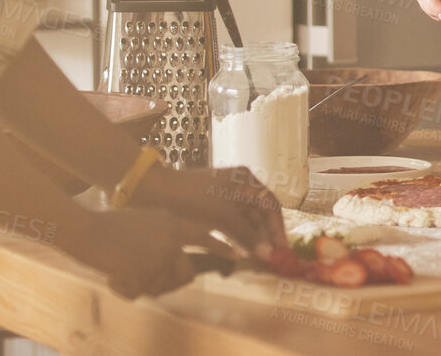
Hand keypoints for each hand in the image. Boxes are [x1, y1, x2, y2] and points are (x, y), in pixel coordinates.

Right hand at [69, 206, 225, 299]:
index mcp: (171, 222)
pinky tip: (117, 273)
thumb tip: (180, 260)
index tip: (237, 255)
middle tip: (150, 273)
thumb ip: (167, 236)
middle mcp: (170, 239)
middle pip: (186, 273)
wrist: (88, 232)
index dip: (220, 247)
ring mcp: (159, 257)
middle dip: (172, 279)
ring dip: (146, 283)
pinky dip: (129, 287)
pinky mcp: (145, 273)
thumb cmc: (112, 227)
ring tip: (126, 267)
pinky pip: (143, 292)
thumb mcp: (146, 221)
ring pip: (163, 286)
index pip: (203, 235)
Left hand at [128, 164, 284, 255]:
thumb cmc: (195, 199)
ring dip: (252, 239)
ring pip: (246, 220)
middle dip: (265, 236)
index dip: (278, 228)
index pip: (271, 205)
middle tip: (271, 259)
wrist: (158, 192)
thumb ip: (247, 235)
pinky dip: (238, 237)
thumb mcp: (224, 217)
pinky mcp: (214, 208)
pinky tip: (241, 252)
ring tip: (258, 259)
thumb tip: (269, 255)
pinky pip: (233, 224)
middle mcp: (239, 186)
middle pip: (260, 214)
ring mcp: (226, 196)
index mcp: (246, 181)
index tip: (282, 249)